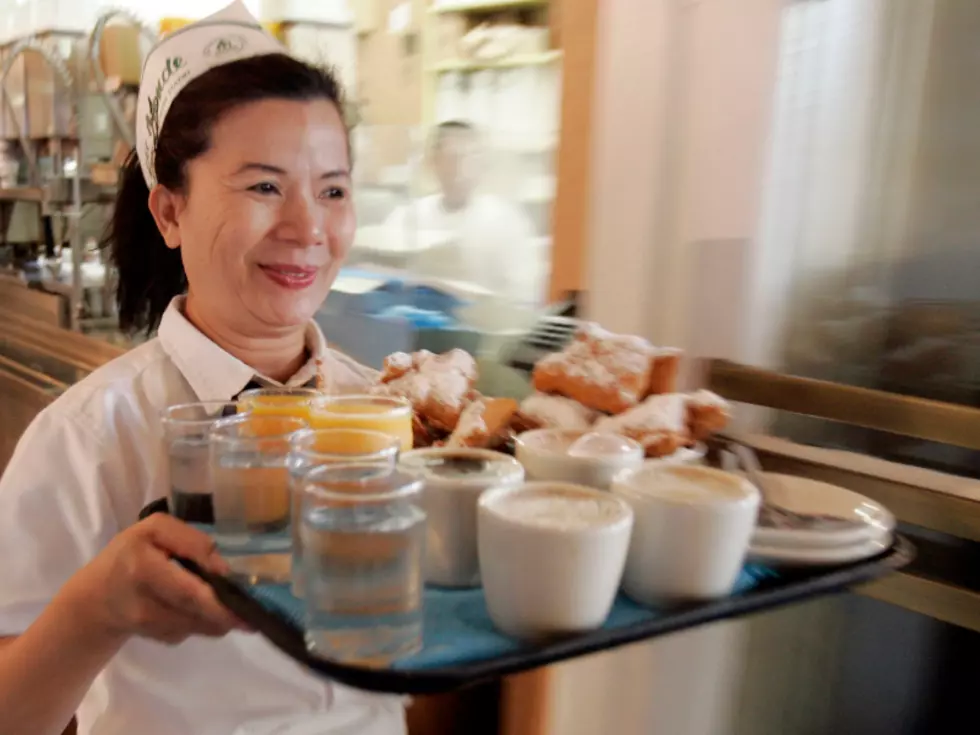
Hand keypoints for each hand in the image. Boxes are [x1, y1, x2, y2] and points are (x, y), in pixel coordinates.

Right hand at [59, 514, 249, 645]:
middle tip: (252, 618)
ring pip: (195, 625)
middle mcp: (143, 603)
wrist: (97, 597)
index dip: (216, 599)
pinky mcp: (155, 638)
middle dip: (226, 615)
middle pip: (194, 612)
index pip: (186, 590)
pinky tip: (204, 610)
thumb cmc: (129, 554)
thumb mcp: (155, 530)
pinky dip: (203, 622)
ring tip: (234, 611)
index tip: (244, 603)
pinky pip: (188, 632)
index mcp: (142, 568)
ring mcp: (147, 625)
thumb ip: (190, 540)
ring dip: (218, 619)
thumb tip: (221, 568)